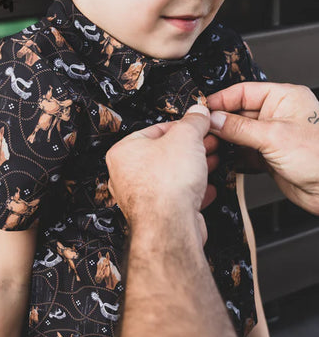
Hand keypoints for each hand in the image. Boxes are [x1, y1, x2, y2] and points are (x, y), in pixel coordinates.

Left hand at [106, 105, 215, 243]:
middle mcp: (127, 175)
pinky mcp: (157, 216)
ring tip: (213, 160)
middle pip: (164, 154)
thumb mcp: (186, 137)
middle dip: (191, 148)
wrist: (170, 225)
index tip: (198, 125)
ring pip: (172, 177)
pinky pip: (177, 198)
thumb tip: (198, 111)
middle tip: (209, 141)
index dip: (181, 126)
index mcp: (124, 152)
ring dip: (195, 168)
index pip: (155, 130)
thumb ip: (194, 121)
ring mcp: (141, 198)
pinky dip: (193, 192)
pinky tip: (208, 189)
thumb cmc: (166, 183)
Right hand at [207, 82, 318, 214]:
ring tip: (209, 146)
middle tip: (202, 131)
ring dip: (224, 141)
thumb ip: (239, 128)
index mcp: (284, 98)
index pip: (243, 92)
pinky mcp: (269, 156)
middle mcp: (277, 114)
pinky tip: (222, 160)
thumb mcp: (274, 137)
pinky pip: (243, 152)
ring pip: (238, 134)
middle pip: (238, 113)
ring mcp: (272, 136)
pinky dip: (232, 156)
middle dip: (220, 123)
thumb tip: (214, 119)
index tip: (202, 109)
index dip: (221, 100)